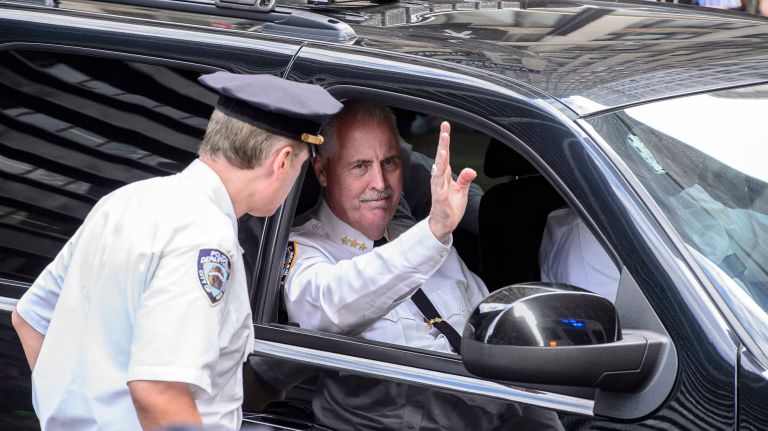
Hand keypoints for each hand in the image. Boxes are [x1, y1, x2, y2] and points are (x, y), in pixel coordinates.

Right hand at [428, 122, 476, 241]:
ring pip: (439, 168)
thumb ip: (465, 178)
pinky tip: (441, 164)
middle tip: (444, 127)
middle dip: (443, 142)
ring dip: (441, 156)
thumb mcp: (462, 191)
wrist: (444, 224)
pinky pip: (439, 183)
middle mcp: (440, 178)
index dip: (445, 141)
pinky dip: (440, 173)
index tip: (445, 127)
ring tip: (443, 144)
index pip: (445, 155)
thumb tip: (471, 170)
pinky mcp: (439, 196)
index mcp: (445, 175)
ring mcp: (438, 187)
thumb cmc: (450, 207)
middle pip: (441, 157)